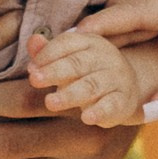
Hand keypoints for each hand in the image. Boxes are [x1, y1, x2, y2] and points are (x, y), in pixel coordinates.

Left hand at [25, 30, 143, 126]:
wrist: (126, 89)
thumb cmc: (88, 72)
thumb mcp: (68, 59)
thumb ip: (47, 52)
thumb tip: (33, 41)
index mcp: (90, 42)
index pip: (67, 43)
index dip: (48, 54)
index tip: (32, 68)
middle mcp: (105, 57)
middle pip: (78, 63)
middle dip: (55, 71)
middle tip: (34, 79)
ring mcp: (116, 79)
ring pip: (92, 86)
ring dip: (70, 94)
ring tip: (50, 102)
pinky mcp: (123, 101)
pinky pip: (111, 105)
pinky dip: (99, 111)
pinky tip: (86, 117)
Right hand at [74, 0, 157, 158]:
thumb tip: (147, 112)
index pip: (141, 11)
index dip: (102, 28)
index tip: (65, 43)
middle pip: (131, 9)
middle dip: (94, 32)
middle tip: (51, 52)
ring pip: (136, 16)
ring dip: (104, 37)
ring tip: (63, 56)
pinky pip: (148, 25)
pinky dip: (124, 41)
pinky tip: (95, 58)